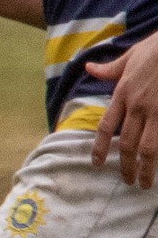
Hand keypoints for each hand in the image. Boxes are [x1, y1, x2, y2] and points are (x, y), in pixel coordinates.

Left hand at [89, 36, 157, 186]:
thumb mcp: (131, 54)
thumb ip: (110, 68)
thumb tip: (89, 67)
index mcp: (123, 93)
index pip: (105, 127)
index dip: (98, 148)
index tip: (96, 164)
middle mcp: (137, 106)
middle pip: (126, 143)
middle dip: (125, 166)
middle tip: (127, 180)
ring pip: (148, 148)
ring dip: (145, 168)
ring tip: (145, 183)